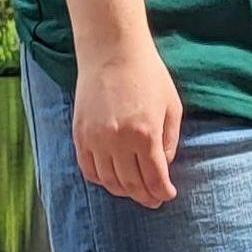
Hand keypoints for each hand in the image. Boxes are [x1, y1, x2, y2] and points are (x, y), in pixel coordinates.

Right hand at [73, 41, 182, 205]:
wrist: (112, 51)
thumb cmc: (147, 75)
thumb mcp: (171, 106)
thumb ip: (170, 140)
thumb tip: (164, 166)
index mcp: (145, 134)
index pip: (154, 177)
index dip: (162, 191)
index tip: (168, 195)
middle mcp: (118, 141)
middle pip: (132, 184)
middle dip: (145, 196)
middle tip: (154, 200)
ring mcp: (96, 139)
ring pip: (109, 181)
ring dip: (124, 191)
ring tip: (135, 191)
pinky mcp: (80, 134)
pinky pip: (89, 169)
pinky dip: (101, 180)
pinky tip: (112, 179)